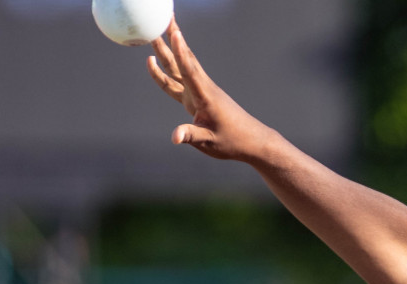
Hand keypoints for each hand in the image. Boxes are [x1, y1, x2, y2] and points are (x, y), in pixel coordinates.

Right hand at [148, 20, 273, 160]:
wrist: (251, 140)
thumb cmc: (232, 141)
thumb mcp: (209, 142)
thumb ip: (190, 135)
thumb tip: (174, 137)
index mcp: (205, 97)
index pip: (190, 71)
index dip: (180, 52)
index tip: (175, 33)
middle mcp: (202, 88)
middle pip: (182, 59)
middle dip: (171, 38)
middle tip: (161, 17)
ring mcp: (199, 90)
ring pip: (180, 64)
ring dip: (168, 46)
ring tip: (157, 28)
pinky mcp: (198, 96)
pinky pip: (179, 77)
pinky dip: (167, 66)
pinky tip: (155, 58)